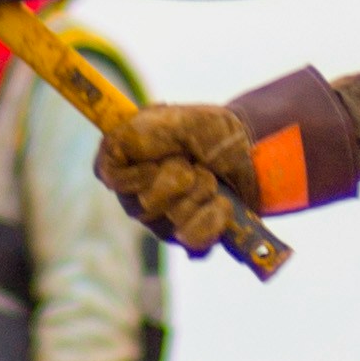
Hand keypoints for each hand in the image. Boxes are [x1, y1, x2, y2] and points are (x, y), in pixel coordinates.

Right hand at [94, 98, 266, 255]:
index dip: (134, 176)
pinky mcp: (189, 237)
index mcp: (127, 163)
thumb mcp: (173, 118)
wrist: (249, 147)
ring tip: (210, 177)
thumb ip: (136, 132)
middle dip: (178, 179)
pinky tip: (222, 202)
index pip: (110, 177)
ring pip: (171, 225)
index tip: (157, 163)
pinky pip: (194, 242)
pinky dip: (215, 218)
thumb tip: (112, 147)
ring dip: (200, 194)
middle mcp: (137, 196)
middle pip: (143, 207)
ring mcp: (163, 221)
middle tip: (192, 163)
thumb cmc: (207, 130)